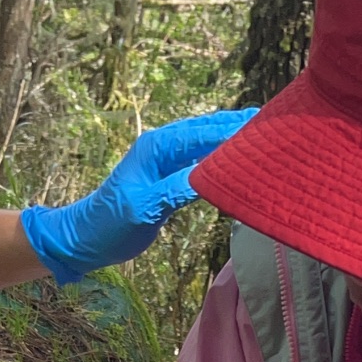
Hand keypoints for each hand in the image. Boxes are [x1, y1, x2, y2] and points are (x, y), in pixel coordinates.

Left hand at [19, 109, 255, 282]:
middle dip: (241, 126)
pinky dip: (223, 158)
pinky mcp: (170, 177)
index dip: (235, 128)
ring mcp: (167, 160)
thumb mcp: (144, 208)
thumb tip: (211, 175)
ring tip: (266, 136)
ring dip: (234, 139)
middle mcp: (164, 147)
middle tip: (276, 123)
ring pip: (208, 142)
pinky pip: (202, 160)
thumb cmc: (110, 224)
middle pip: (210, 129)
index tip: (265, 125)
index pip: (204, 132)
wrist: (86, 239)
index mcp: (157, 147)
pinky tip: (241, 160)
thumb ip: (176, 190)